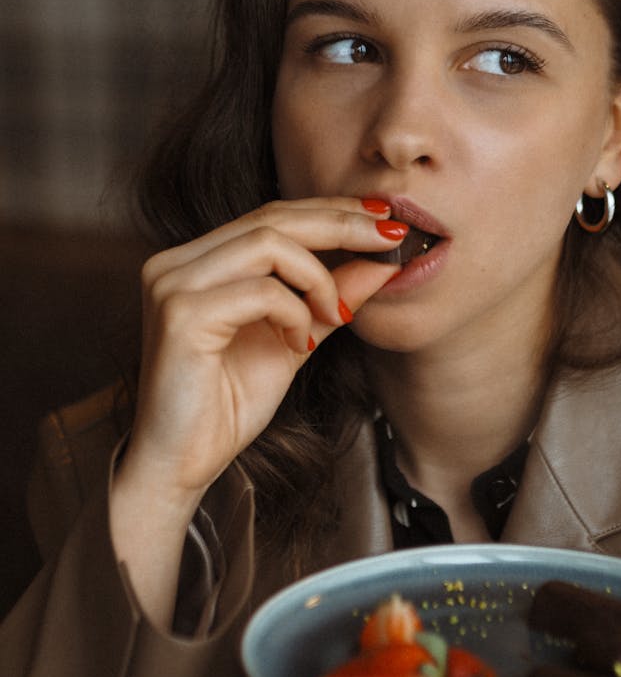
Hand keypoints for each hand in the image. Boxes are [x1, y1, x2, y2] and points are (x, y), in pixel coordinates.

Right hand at [110, 197, 400, 623]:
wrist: (182, 465)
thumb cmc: (225, 407)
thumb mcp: (294, 342)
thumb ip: (328, 301)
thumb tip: (381, 263)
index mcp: (198, 262)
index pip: (271, 217)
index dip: (331, 211)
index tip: (383, 218)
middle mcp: (177, 263)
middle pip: (272, 217)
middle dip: (341, 222)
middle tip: (390, 236)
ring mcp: (173, 284)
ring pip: (269, 243)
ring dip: (318, 276)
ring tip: (332, 313)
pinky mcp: (181, 314)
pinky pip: (262, 291)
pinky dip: (294, 312)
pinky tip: (298, 345)